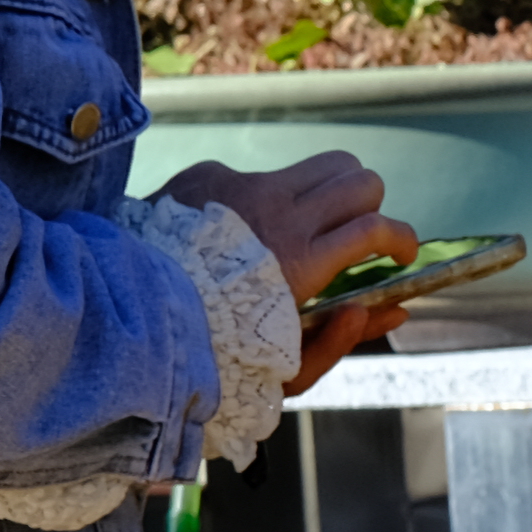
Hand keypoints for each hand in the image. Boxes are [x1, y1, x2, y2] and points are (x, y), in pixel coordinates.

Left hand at [155, 155, 415, 393]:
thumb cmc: (210, 354)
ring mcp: (245, 187)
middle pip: (360, 181)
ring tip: (313, 219)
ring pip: (323, 163)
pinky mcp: (210, 174)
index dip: (404, 240)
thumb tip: (395, 312)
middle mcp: (280, 214)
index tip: (400, 256)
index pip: (379, 228)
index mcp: (302, 262)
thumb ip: (346, 338)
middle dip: (371, 207)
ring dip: (332, 188)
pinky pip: (256, 174)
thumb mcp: (285, 369)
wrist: (128, 316)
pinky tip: (230, 232)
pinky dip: (259, 198)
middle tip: (355, 235)